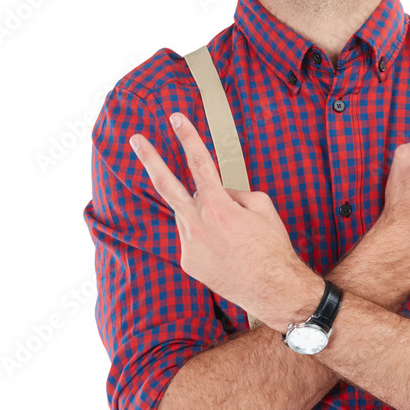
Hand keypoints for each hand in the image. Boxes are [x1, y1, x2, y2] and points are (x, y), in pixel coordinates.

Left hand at [129, 112, 311, 328]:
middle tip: (136, 140)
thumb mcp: (263, 207)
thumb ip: (234, 192)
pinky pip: (191, 237)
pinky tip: (225, 250)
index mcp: (218, 206)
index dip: (187, 137)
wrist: (274, 290)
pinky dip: (205, 236)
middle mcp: (197, 224)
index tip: (175, 119)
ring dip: (202, 214)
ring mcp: (189, 245)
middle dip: (150, 159)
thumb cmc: (273, 248)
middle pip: (166, 184)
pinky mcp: (187, 261)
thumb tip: (217, 191)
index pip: (199, 163)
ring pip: (187, 215)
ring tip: (229, 233)